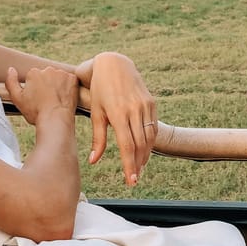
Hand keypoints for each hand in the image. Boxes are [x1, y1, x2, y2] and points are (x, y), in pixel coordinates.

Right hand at [6, 66, 77, 126]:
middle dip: (46, 85)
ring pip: (58, 78)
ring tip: (56, 100)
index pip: (34, 78)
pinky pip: (70, 81)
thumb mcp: (17, 98)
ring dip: (58, 85)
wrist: (55, 119)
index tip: (37, 99)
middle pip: (46, 76)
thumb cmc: (35, 111)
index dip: (35, 90)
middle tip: (47, 100)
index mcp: (34, 72)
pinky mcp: (73, 79)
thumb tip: (11, 69)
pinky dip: (68, 87)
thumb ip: (11, 82)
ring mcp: (62, 73)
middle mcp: (48, 69)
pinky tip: (64, 98)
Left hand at [83, 52, 157, 185]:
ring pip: (149, 137)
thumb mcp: (96, 112)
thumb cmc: (99, 90)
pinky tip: (145, 150)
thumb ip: (98, 138)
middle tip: (134, 179)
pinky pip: (154, 126)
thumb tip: (93, 161)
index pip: (127, 146)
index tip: (131, 181)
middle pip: (140, 145)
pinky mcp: (151, 102)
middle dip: (138, 164)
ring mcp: (145, 105)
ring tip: (139, 168)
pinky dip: (151, 141)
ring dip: (145, 155)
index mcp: (118, 113)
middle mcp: (134, 110)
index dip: (130, 166)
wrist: (113, 64)